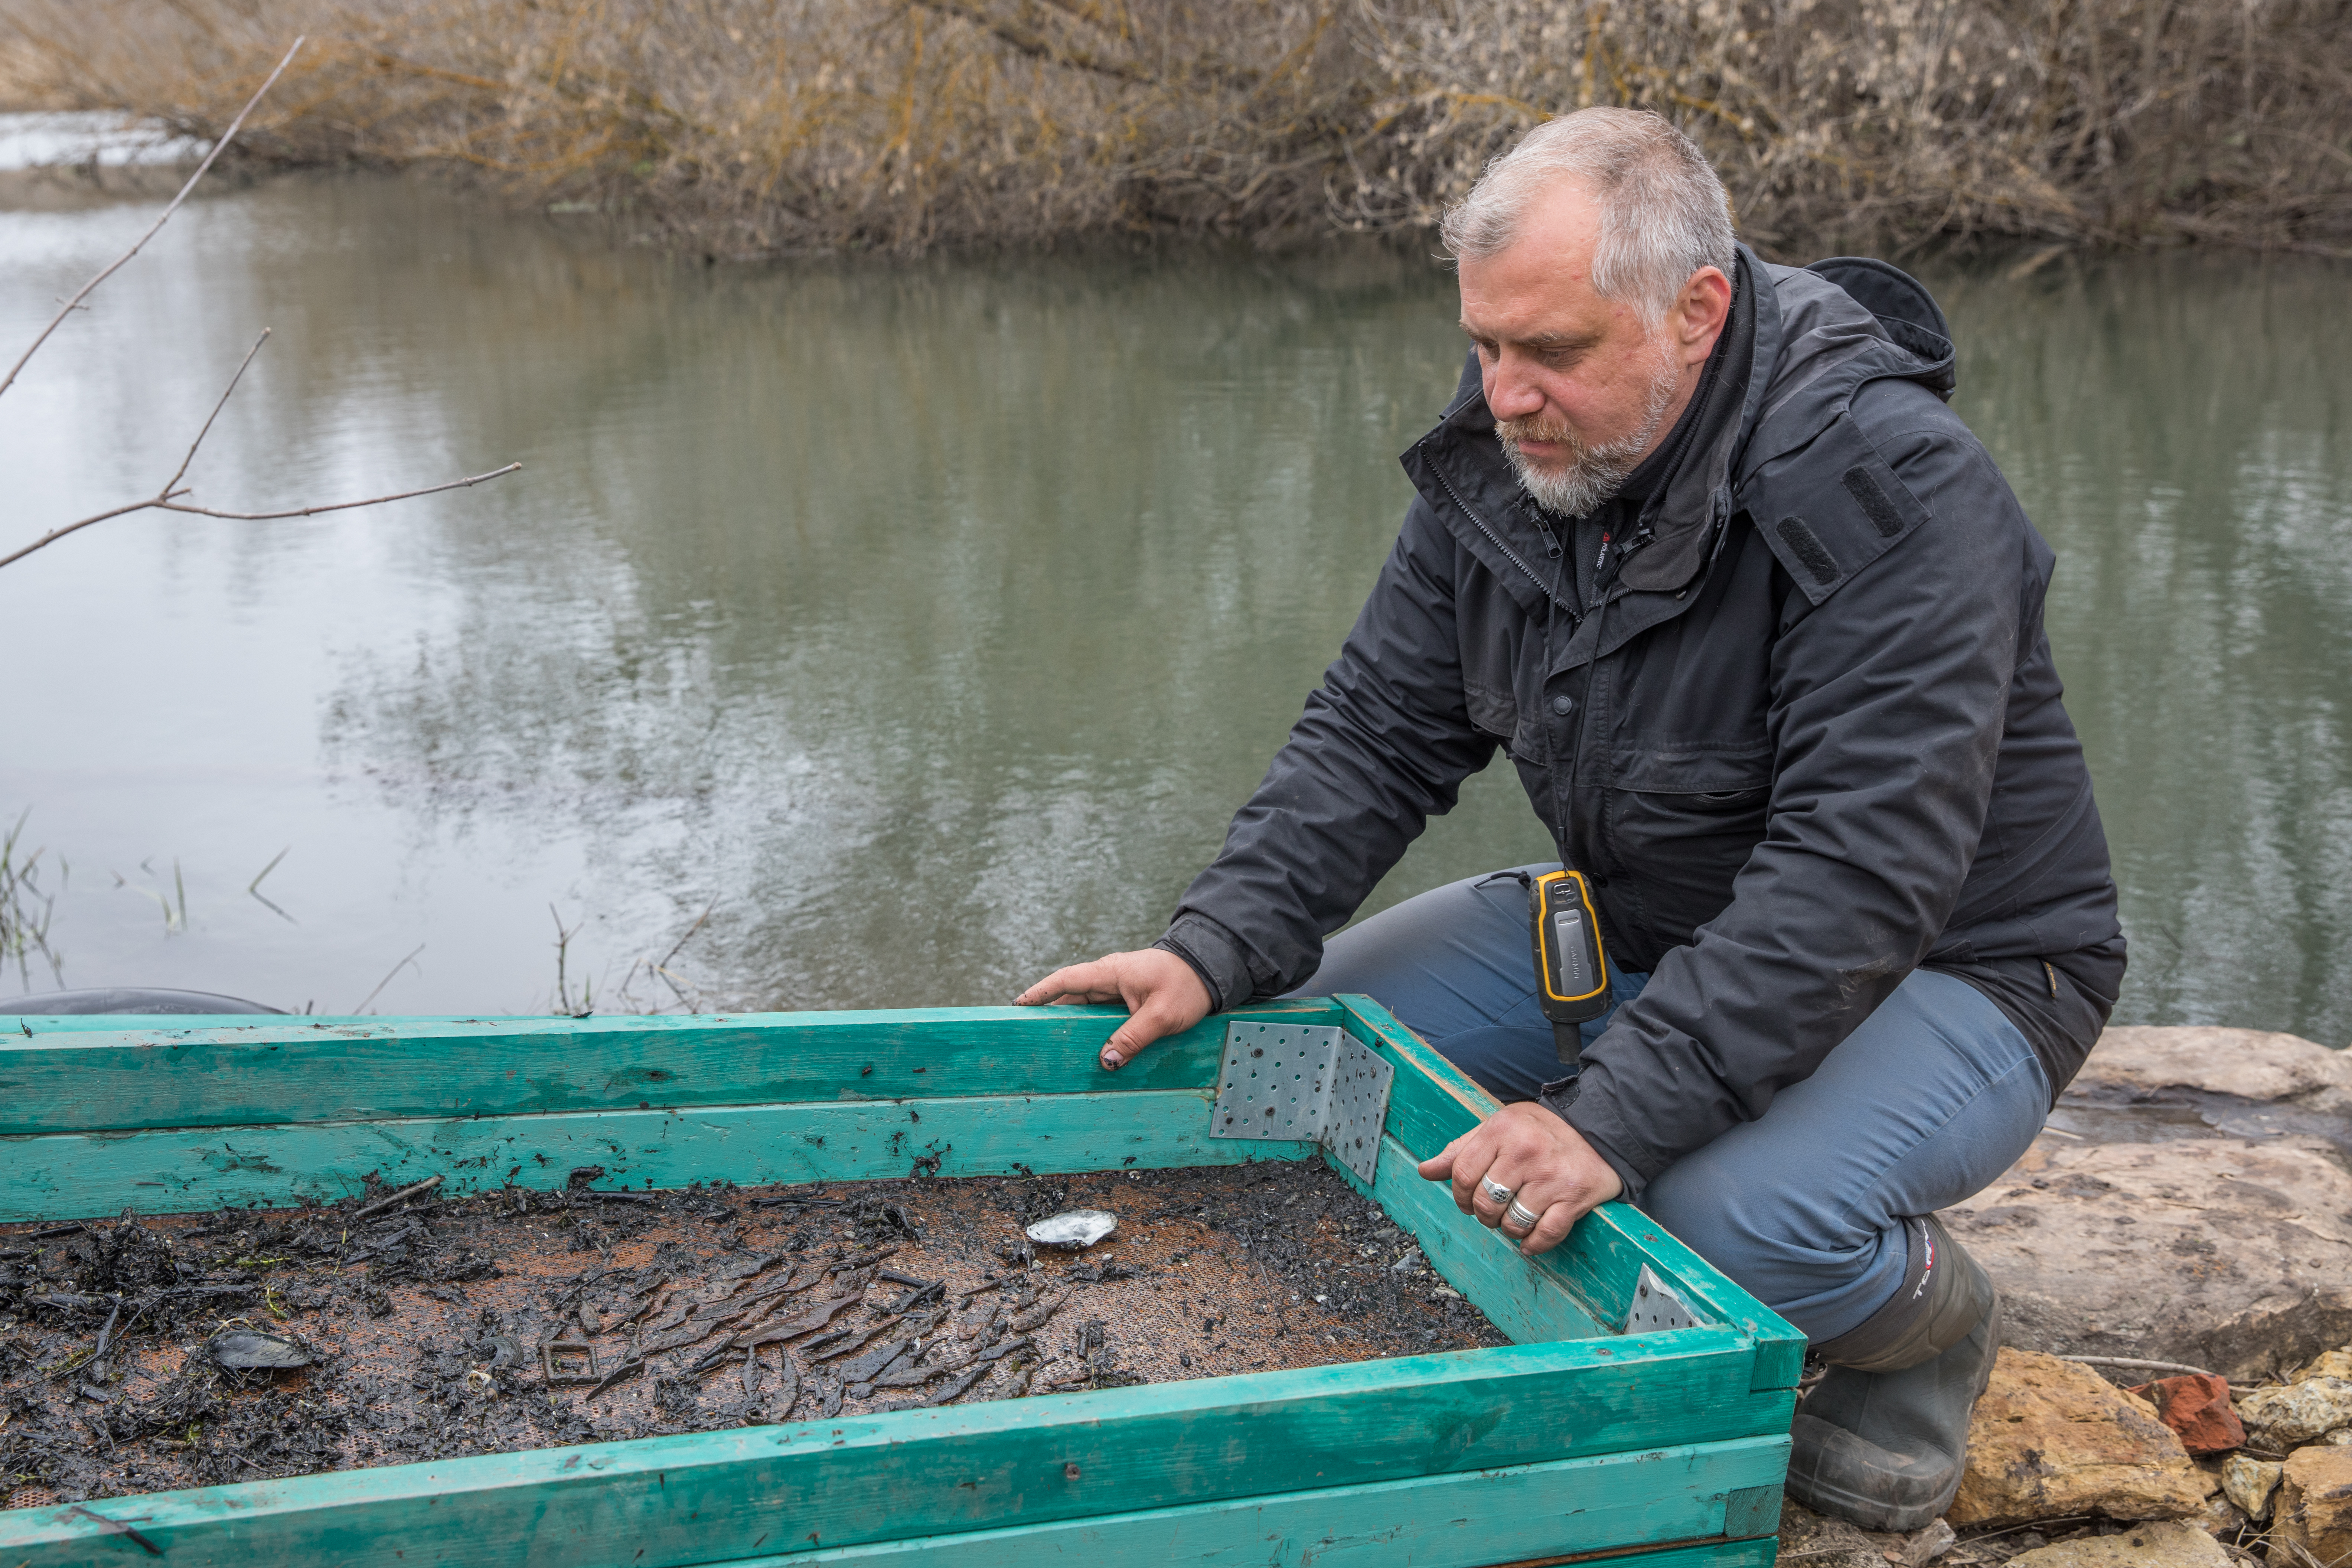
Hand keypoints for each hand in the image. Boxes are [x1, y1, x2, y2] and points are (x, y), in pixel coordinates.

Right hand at [1014, 948, 1210, 1070]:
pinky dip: (1094, 1030)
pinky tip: (1090, 1050)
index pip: (1066, 981)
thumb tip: (1105, 1061)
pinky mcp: (1130, 998)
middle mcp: (1110, 977)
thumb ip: (1132, 1038)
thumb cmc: (1187, 985)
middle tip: (1030, 1039)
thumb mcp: (1161, 1015)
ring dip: (1074, 1027)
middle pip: (1072, 998)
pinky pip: (1104, 1015)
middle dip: (1051, 1016)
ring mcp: (1119, 988)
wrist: (1213, 969)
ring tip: (1055, 1050)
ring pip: (1088, 1009)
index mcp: (1111, 972)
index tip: (1017, 1006)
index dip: (1040, 993)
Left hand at [1417, 1100, 1622, 1255]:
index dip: (1459, 1195)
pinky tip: (1530, 1240)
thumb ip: (1462, 1150)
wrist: (1597, 1132)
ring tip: (1514, 1218)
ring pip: (1512, 1223)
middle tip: (1492, 1212)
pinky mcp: (1575, 1198)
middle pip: (1485, 1202)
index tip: (1468, 1200)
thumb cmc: (1540, 1132)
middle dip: (1484, 1215)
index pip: (1462, 1174)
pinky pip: (1545, 1235)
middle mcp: (1526, 1151)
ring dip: (1508, 1230)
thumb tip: (1425, 1171)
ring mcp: (1552, 1176)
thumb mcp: (1499, 1129)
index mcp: (1503, 1129)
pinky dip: (1534, 1244)